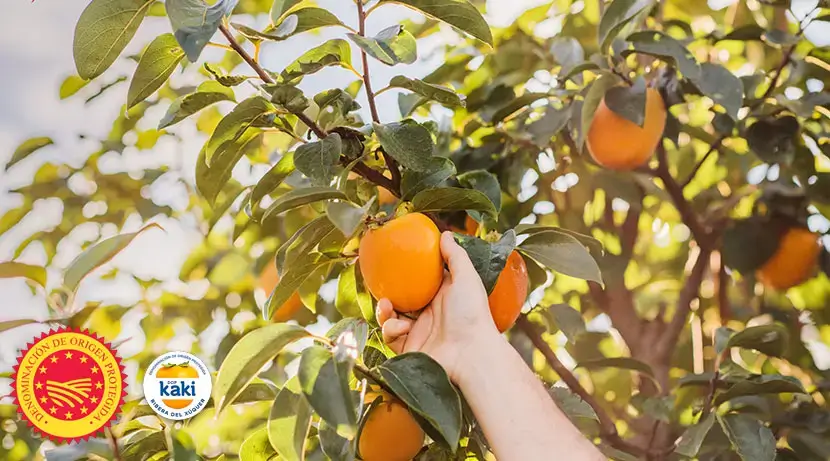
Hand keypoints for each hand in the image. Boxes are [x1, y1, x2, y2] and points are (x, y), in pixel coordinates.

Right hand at [376, 231, 500, 382]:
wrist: (470, 354)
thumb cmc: (472, 313)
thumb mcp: (466, 278)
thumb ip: (455, 255)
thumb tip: (444, 233)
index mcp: (441, 297)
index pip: (420, 282)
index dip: (406, 273)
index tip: (393, 262)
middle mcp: (429, 314)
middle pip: (401, 300)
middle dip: (389, 292)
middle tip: (382, 285)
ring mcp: (418, 332)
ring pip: (391, 318)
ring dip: (384, 311)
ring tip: (388, 306)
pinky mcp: (408, 349)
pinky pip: (390, 337)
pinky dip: (391, 329)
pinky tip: (401, 328)